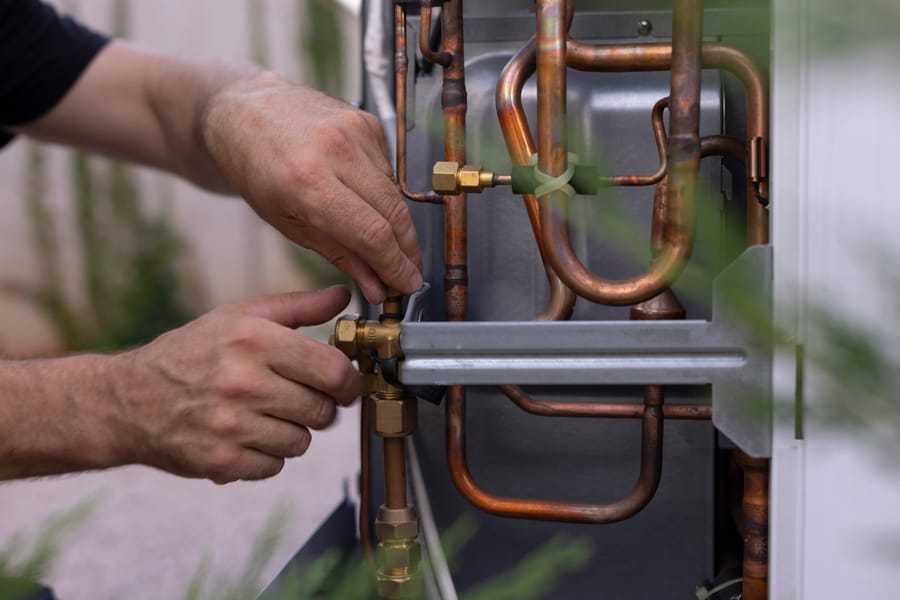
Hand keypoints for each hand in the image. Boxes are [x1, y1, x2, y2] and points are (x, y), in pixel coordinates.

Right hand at [108, 286, 360, 483]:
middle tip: (300, 398)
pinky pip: (275, 465)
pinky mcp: (221, 462)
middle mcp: (243, 382)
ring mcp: (231, 426)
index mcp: (253, 340)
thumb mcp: (236, 317)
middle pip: (323, 411)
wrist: (126, 401)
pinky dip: (267, 455)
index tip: (344, 384)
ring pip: (302, 441)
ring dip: (292, 431)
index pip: (333, 371)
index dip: (349, 381)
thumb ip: (296, 307)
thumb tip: (343, 296)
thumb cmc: (188, 354)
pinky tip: (245, 436)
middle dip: (320, 407)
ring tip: (265, 415)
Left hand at [201, 73, 422, 303]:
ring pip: (396, 194)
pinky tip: (368, 201)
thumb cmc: (257, 169)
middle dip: (407, 251)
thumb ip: (338, 255)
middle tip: (410, 273)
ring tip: (389, 245)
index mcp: (307, 183)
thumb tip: (376, 285)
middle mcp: (335, 151)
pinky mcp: (367, 122)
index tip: (408, 284)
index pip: (372, 234)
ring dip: (398, 226)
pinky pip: (389, 171)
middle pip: (394, 214)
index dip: (395, 266)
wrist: (246, 112)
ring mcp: (355, 132)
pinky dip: (385, 195)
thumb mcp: (287, 223)